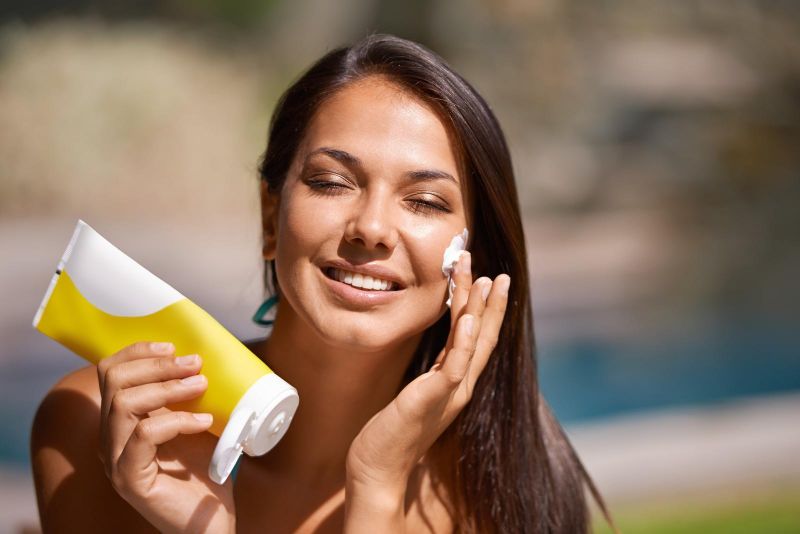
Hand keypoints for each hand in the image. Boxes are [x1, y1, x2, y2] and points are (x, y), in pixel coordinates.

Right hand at [97, 342, 235, 532]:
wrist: (211, 520)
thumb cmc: (205, 471)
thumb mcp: (197, 420)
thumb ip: (191, 393)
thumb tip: (205, 353)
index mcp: (121, 420)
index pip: (110, 372)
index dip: (138, 351)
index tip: (173, 345)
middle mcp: (111, 438)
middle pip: (114, 381)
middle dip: (157, 365)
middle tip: (194, 364)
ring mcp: (116, 460)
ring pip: (124, 404)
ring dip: (168, 388)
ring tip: (202, 386)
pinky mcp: (130, 479)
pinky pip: (144, 435)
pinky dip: (177, 421)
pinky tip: (205, 422)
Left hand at [346, 251, 509, 489]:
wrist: (378, 469)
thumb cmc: (392, 433)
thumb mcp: (416, 395)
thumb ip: (430, 375)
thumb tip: (437, 355)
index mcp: (456, 383)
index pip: (478, 340)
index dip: (486, 311)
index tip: (489, 281)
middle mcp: (460, 387)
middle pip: (483, 337)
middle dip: (491, 303)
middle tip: (500, 273)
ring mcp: (450, 393)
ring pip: (472, 343)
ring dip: (479, 309)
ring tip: (486, 280)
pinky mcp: (433, 399)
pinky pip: (454, 366)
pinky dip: (465, 342)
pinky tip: (469, 318)